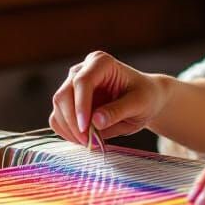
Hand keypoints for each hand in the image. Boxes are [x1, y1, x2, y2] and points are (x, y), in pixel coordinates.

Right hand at [49, 50, 171, 144]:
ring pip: (58, 108)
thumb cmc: (145, 96)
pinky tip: (83, 139)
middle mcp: (82, 70)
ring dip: (69, 129)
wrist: (146, 99)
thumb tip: (95, 121)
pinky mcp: (69, 101)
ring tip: (89, 142)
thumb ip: (118, 111)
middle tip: (87, 141)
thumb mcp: (139, 104)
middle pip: (64, 95)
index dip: (80, 106)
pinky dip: (67, 132)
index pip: (82, 82)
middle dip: (73, 121)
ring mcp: (72, 85)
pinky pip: (58, 118)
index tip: (85, 128)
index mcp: (101, 63)